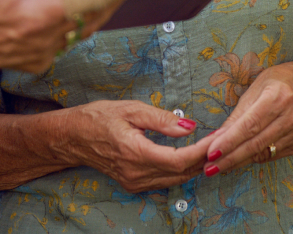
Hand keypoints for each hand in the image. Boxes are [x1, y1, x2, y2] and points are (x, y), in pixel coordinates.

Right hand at [56, 100, 212, 191]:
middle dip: (204, 158)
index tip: (218, 137)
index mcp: (135, 152)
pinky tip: (187, 157)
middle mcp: (137, 173)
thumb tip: (189, 127)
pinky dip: (180, 170)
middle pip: (181, 173)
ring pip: (176, 180)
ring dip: (194, 165)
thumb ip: (160, 118)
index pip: (179, 159)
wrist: (72, 137)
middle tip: (220, 140)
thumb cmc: (98, 117)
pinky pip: (165, 181)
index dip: (202, 150)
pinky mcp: (134, 185)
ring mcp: (135, 183)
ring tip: (209, 147)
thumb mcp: (129, 109)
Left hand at [202, 61, 292, 175]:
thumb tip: (216, 138)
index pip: (249, 125)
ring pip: (263, 153)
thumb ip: (236, 116)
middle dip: (230, 158)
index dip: (230, 141)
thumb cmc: (274, 83)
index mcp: (277, 96)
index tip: (211, 153)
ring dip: (239, 161)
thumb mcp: (252, 91)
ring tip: (219, 166)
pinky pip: (272, 155)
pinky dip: (254, 158)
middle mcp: (291, 115)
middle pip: (256, 143)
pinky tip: (241, 158)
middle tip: (210, 168)